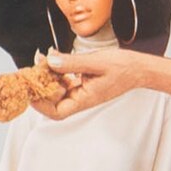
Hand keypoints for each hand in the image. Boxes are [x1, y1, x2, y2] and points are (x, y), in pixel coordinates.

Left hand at [43, 46, 159, 115]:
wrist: (138, 68)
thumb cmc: (123, 68)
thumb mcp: (96, 62)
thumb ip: (72, 62)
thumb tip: (50, 61)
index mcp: (85, 99)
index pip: (57, 112)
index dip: (41, 105)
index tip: (32, 89)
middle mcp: (81, 98)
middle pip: (53, 100)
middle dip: (41, 85)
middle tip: (33, 68)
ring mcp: (81, 91)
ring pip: (57, 88)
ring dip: (47, 75)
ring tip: (42, 59)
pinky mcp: (82, 82)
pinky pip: (64, 79)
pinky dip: (56, 69)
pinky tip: (53, 57)